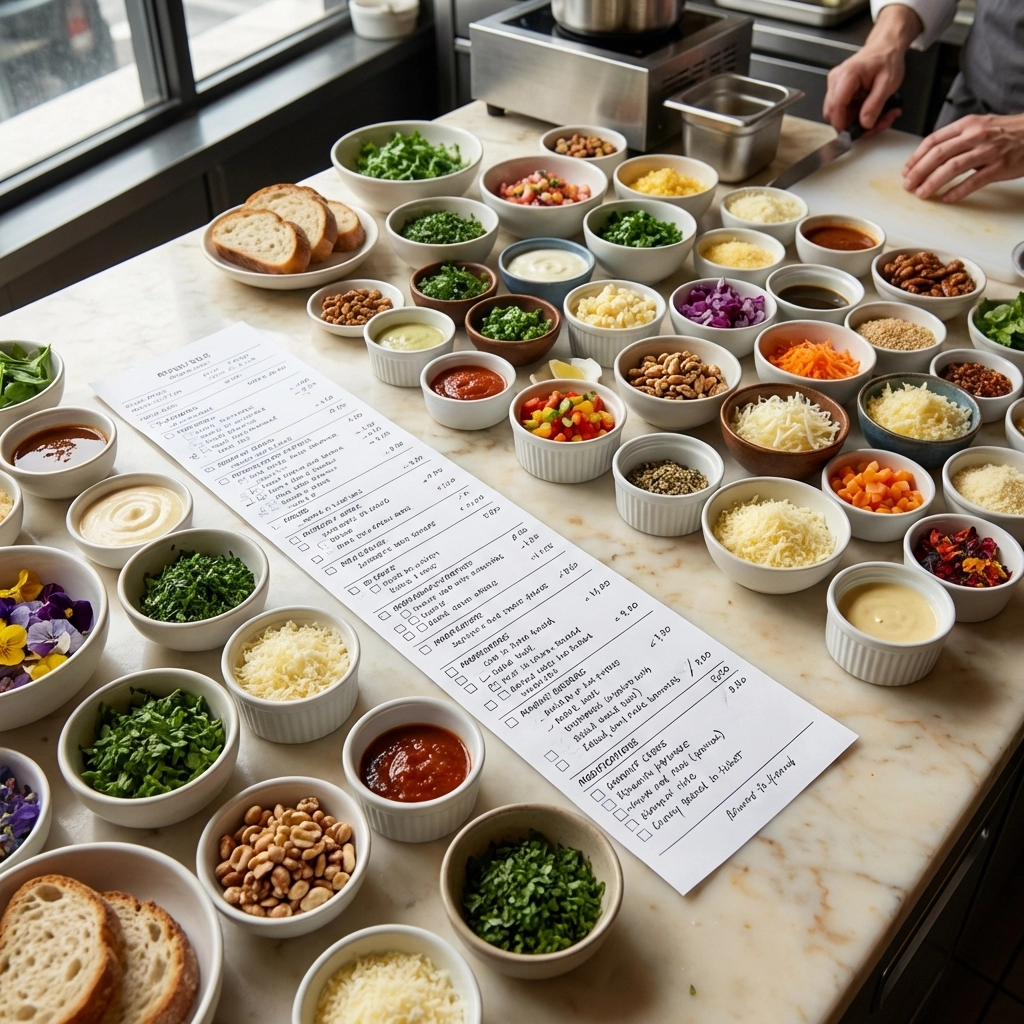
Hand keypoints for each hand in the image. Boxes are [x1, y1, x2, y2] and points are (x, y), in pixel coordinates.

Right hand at [824, 51, 903, 133]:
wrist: (886, 47)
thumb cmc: (887, 59)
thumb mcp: (888, 82)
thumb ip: (875, 104)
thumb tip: (865, 124)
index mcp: (847, 76)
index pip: (835, 107)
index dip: (843, 125)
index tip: (856, 134)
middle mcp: (836, 81)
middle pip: (834, 114)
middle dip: (854, 126)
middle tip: (877, 124)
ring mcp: (835, 86)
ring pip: (839, 116)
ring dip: (859, 122)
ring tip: (881, 116)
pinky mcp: (839, 92)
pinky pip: (844, 111)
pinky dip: (859, 116)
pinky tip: (873, 111)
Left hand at [902, 113, 1023, 201]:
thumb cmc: (1007, 132)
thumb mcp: (980, 127)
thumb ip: (957, 138)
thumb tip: (931, 155)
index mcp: (968, 125)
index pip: (934, 140)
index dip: (916, 157)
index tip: (906, 170)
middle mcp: (976, 135)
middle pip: (938, 154)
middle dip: (919, 172)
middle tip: (908, 186)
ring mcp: (988, 151)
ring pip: (952, 167)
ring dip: (933, 182)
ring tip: (921, 194)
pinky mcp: (999, 166)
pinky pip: (974, 181)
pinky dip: (958, 191)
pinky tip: (947, 198)